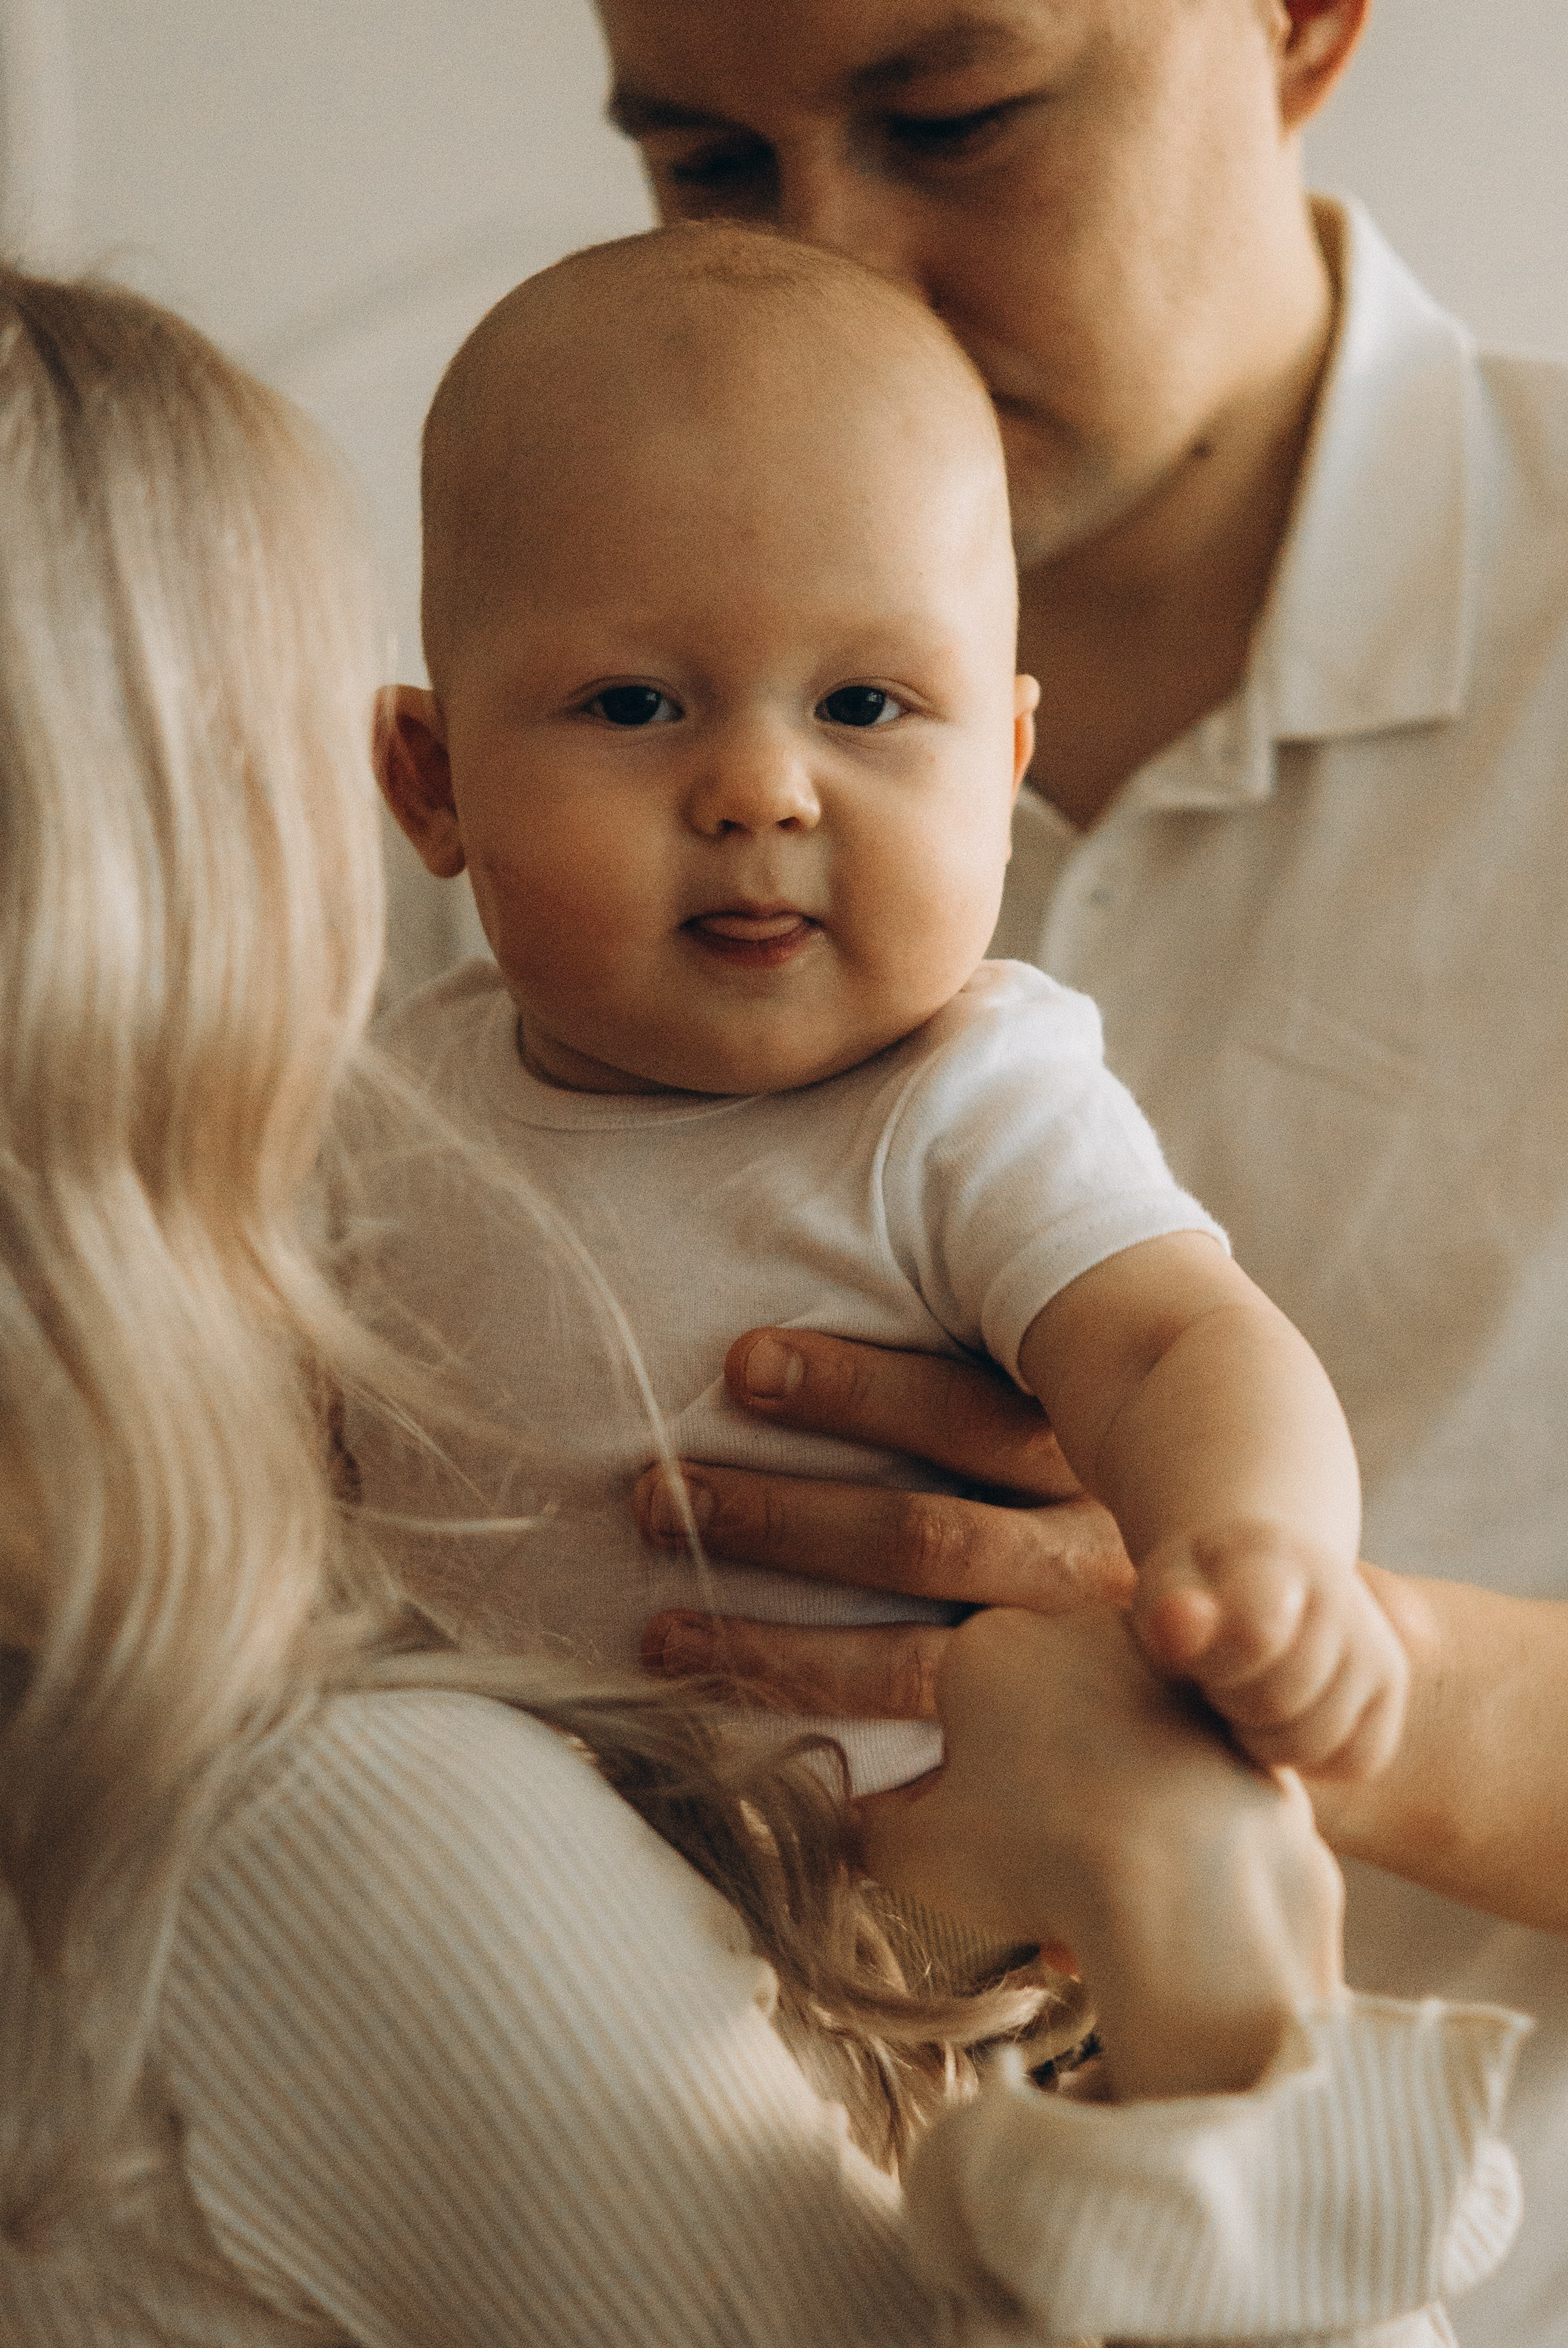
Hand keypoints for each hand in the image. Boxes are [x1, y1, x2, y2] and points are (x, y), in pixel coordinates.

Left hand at [635, 1329, 1135, 1708]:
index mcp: (1084, 1456)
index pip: (961, 1412)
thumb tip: (779, 1337)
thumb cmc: (1053, 1494)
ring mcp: (1061, 1666)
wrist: (1197, 1663)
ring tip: (658, 1632)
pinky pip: (907, 1752)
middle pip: (921, 1535)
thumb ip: (953, 1376)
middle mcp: (1089, 1562)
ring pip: (903, 1657)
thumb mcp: (1024, 1410)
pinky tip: (722, 1732)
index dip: (849, 1387)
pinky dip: (813, 1737)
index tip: (740, 1362)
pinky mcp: (1025, 1746)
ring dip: (765, 1642)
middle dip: (775, 1515)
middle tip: (655, 1494)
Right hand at [859, 1607, 1342, 2099]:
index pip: (960, 1706)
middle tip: (1036, 1879)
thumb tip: (857, 1826)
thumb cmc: (1035, 1859)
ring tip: (1100, 1909)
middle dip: (1040, 1798)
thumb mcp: (914, 1857)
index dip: (962, 1786)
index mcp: (994, 1641)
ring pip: (1121, 1753)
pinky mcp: (1244, 1727)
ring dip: (1105, 1821)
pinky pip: (1191, 1782)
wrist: (1191, 1892)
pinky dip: (1175, 1834)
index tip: (978, 1839)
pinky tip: (1166, 1899)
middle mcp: (1089, 1630)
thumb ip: (871, 1833)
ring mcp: (1178, 1677)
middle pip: (1047, 1721)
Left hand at [1136, 1521, 1409, 1780]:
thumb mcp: (1168, 1590)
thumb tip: (1181, 1627)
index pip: (1254, 1634)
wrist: (1266, 1579)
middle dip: (1229, 1701)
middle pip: (1274, 1701)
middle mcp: (1342, 1597)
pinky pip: (1355, 1761)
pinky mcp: (1391, 1693)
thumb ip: (1170, 1612)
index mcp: (1276, 1559)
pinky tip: (1282, 1719)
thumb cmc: (1201, 1593)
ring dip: (1264, 1736)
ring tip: (1245, 1694)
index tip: (1190, 1650)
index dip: (1214, 1664)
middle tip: (1216, 1676)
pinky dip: (1312, 1759)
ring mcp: (1376, 1645)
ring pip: (1314, 1741)